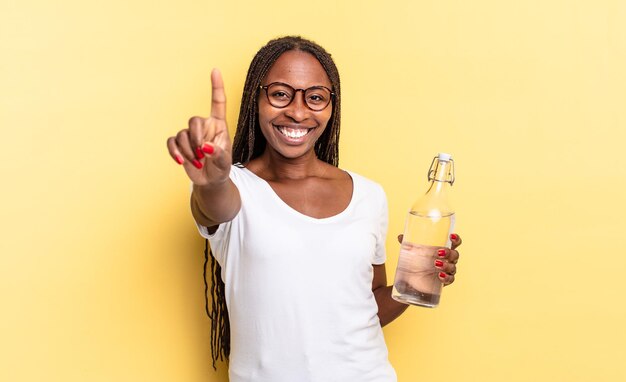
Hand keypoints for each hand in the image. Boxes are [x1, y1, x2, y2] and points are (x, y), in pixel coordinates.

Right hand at [166, 69, 231, 185]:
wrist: (211, 180)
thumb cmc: (221, 167)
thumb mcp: (225, 162)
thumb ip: (218, 153)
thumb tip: (205, 147)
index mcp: (218, 124)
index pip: (217, 102)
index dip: (216, 87)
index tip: (215, 70)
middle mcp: (204, 126)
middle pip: (194, 120)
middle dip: (196, 138)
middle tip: (202, 154)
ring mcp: (190, 135)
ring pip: (182, 134)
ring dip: (189, 151)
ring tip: (199, 163)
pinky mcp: (180, 144)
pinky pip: (172, 142)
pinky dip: (175, 152)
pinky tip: (181, 161)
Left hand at [397, 233, 461, 285]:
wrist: (411, 282)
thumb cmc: (415, 264)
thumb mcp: (411, 253)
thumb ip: (407, 244)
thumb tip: (400, 236)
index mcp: (443, 250)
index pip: (454, 243)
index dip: (456, 239)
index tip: (451, 236)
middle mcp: (447, 260)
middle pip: (455, 255)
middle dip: (449, 253)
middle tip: (439, 252)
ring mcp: (447, 271)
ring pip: (453, 267)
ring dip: (446, 265)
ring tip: (436, 264)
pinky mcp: (444, 282)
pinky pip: (450, 279)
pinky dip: (446, 277)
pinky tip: (440, 276)